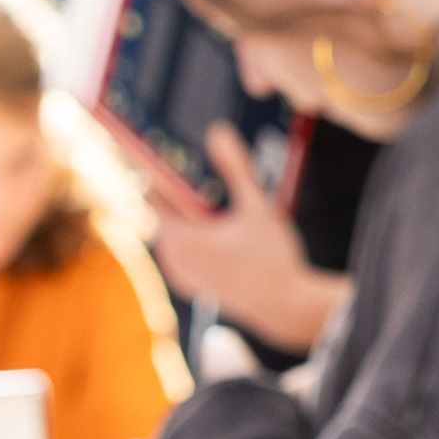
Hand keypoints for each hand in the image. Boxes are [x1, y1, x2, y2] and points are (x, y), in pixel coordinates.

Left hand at [128, 122, 340, 350]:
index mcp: (180, 238)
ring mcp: (178, 274)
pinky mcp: (189, 284)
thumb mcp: (257, 206)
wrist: (286, 307)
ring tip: (199, 188)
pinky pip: (180, 249)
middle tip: (186, 161)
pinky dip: (191, 234)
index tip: (158, 146)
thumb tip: (217, 130)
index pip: (153, 192)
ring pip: (171, 231)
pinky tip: (210, 220)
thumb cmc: (273, 258)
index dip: (157, 168)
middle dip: (176, 189)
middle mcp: (171, 258)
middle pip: (162, 211)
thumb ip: (235, 167)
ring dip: (184, 213)